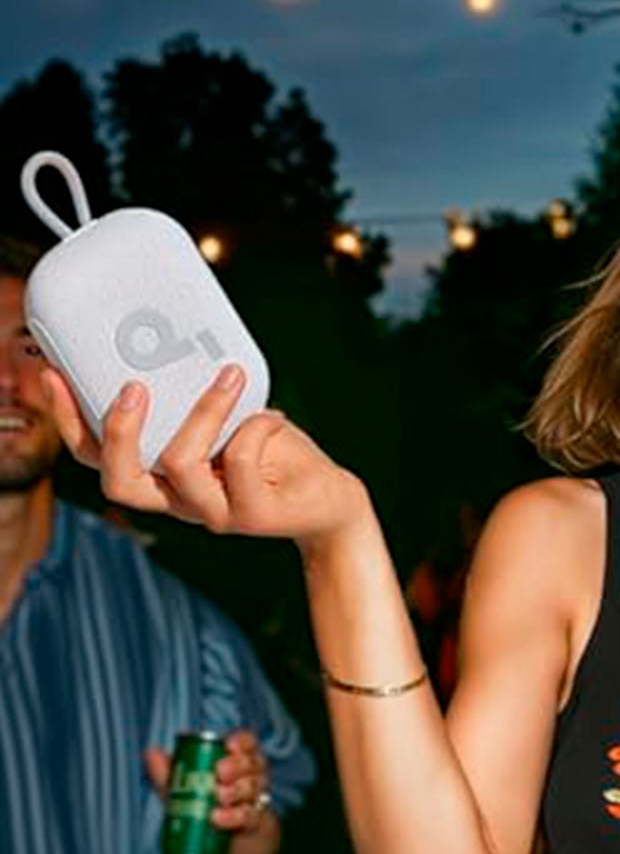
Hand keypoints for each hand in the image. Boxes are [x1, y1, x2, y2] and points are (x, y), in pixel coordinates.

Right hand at [43, 364, 366, 552]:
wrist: (330, 502)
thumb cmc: (275, 453)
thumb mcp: (232, 418)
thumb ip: (199, 396)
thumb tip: (178, 339)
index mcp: (161, 478)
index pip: (97, 459)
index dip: (69, 421)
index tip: (55, 373)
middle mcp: (179, 500)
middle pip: (119, 480)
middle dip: (117, 429)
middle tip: (134, 385)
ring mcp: (215, 512)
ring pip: (178, 464)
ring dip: (203, 411)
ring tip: (230, 376)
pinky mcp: (254, 515)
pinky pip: (240, 459)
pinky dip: (255, 426)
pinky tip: (273, 418)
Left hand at [145, 729, 276, 837]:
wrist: (220, 848)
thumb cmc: (203, 811)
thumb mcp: (183, 792)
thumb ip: (170, 774)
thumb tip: (152, 751)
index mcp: (237, 761)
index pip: (247, 743)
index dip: (241, 741)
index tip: (229, 746)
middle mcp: (252, 776)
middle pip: (252, 763)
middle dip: (237, 765)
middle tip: (220, 772)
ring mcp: (256, 798)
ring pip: (253, 787)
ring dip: (236, 790)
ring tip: (218, 797)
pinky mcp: (255, 822)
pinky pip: (249, 815)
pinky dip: (233, 816)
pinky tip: (218, 817)